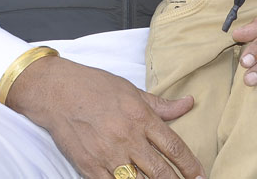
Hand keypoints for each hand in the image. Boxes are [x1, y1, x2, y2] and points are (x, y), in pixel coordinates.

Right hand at [5, 55, 204, 178]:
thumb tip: (188, 103)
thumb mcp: (131, 90)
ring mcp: (108, 155)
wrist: (56, 92)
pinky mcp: (90, 167)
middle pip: (160, 171)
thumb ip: (161, 104)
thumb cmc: (94, 87)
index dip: (190, 165)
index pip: (173, 146)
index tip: (200, 175)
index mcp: (140, 116)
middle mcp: (127, 137)